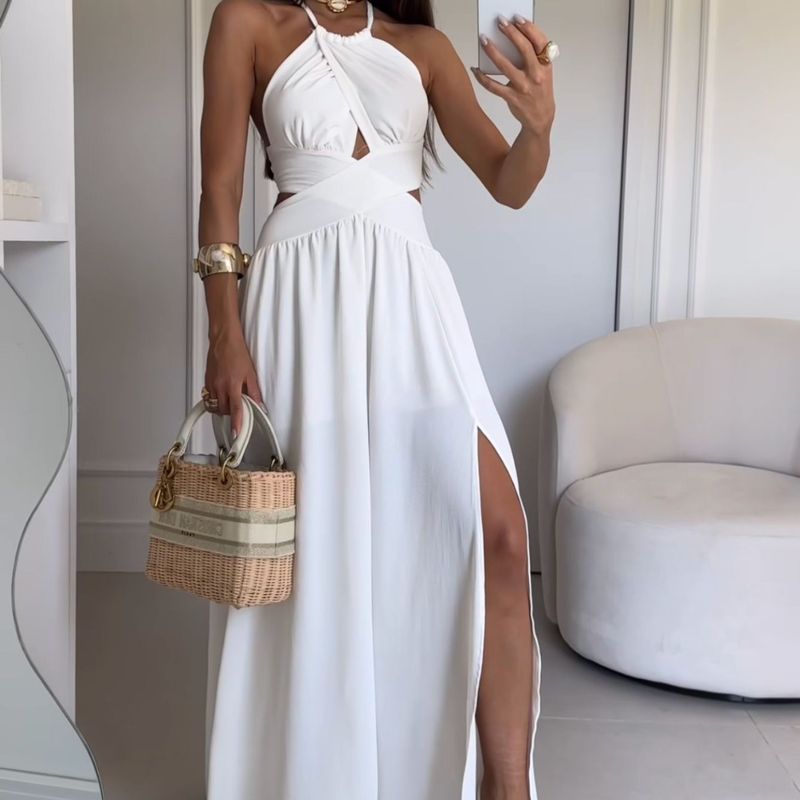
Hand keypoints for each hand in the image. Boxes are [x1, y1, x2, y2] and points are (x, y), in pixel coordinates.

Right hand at [204, 327, 263, 438]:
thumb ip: (254, 390)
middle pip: (223, 410)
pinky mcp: (206, 380)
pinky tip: (222, 393)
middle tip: (238, 410)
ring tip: (230, 401)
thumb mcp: (251, 372)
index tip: (236, 433)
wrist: (223, 339)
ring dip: (222, 407)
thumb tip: (258, 403)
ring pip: (214, 405)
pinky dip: (215, 399)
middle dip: (230, 414)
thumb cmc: (237, 352)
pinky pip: (209, 396)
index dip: (236, 423)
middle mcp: (219, 386)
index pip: (235, 409)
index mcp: (232, 385)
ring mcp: (211, 384)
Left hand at [472, 15, 555, 135]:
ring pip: (505, 66)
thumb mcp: (544, 72)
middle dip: (510, 33)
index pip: (539, 41)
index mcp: (546, 66)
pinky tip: (476, 69)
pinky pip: (494, 86)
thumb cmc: (539, 91)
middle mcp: (536, 75)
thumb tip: (514, 38)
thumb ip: (534, 57)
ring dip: (492, 51)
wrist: (540, 119)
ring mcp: (524, 87)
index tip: (517, 18)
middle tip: (500, 22)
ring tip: (484, 40)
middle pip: (523, 49)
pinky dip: (482, 77)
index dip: (528, 28)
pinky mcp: (512, 98)